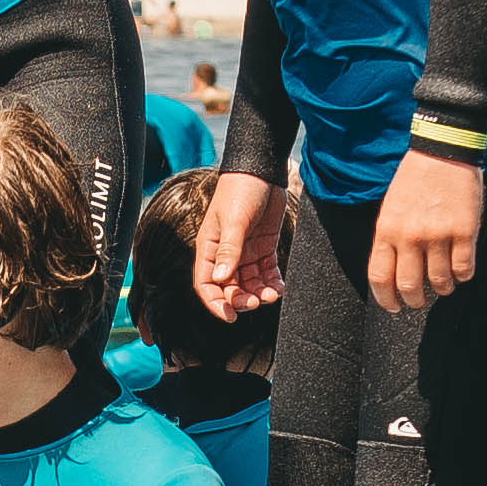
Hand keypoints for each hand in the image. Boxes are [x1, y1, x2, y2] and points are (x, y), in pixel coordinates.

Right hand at [189, 172, 288, 322]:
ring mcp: (245, 251)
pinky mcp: (264, 247)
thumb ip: (228, 251)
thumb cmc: (240, 190)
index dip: (216, 303)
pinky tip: (280, 287)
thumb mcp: (233, 221)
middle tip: (256, 301)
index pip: (206, 284)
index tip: (230, 316)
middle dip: (242, 299)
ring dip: (259, 293)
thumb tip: (220, 280)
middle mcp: (225, 254)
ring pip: (250, 283)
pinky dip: (272, 282)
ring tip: (272, 293)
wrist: (262, 170)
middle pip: (230, 288)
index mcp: (209, 248)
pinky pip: (266, 272)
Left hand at [365, 150, 484, 310]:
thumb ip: (391, 239)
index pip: (380, 277)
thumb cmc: (415, 178)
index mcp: (387, 230)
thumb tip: (395, 272)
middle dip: (415, 300)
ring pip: (440, 281)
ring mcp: (438, 234)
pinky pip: (464, 268)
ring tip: (444, 284)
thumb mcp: (391, 207)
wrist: (443, 150)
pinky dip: (463, 276)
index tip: (394, 306)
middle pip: (410, 286)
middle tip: (420, 300)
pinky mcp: (464, 231)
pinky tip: (461, 270)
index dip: (386, 299)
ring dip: (442, 289)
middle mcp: (410, 236)